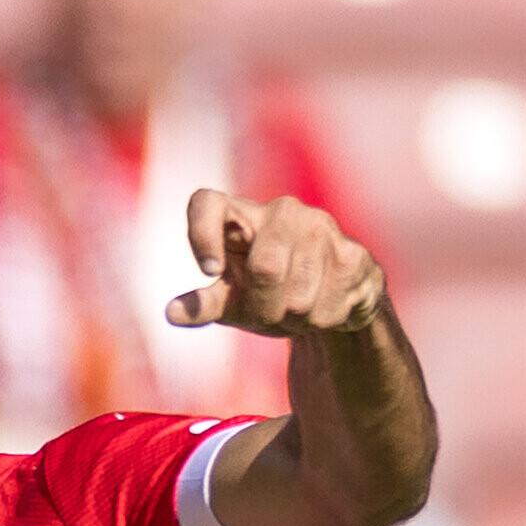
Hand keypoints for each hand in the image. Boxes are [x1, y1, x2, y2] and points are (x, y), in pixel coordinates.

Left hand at [167, 191, 384, 340]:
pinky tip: (324, 308)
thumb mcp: (232, 301)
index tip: (207, 271)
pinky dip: (322, 321)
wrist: (331, 300)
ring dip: (295, 318)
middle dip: (265, 307)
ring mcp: (321, 227)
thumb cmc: (269, 294)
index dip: (202, 234)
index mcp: (239, 216)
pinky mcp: (352, 253)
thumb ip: (205, 304)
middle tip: (269, 313)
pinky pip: (329, 304)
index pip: (206, 204)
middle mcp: (280, 211)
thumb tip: (172, 313)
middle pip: (265, 268)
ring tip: (297, 309)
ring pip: (300, 295)